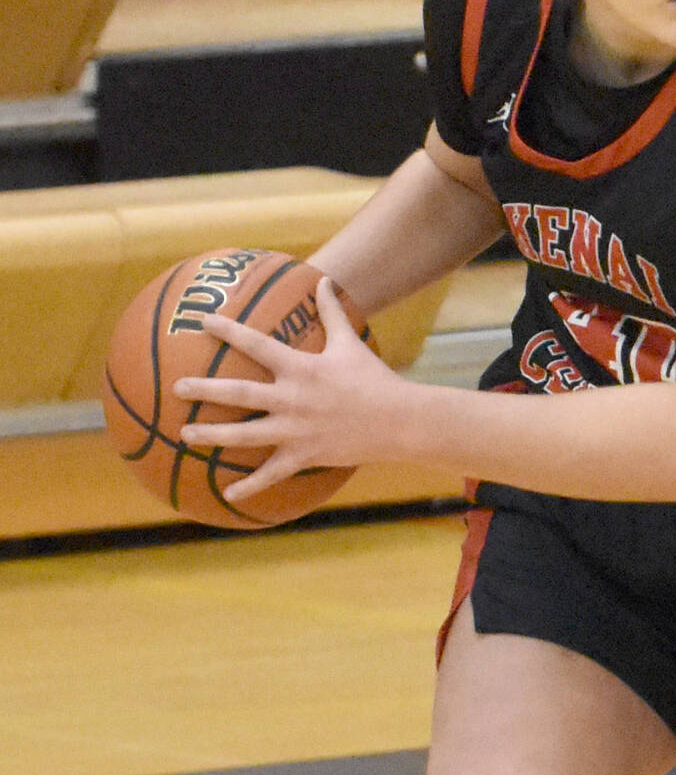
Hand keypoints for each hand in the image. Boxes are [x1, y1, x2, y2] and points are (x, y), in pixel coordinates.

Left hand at [174, 278, 407, 503]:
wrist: (400, 422)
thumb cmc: (375, 380)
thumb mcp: (351, 343)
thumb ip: (332, 313)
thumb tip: (324, 280)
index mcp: (300, 368)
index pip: (256, 344)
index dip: (228, 331)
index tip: (203, 322)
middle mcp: (292, 399)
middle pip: (238, 394)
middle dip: (204, 390)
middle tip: (177, 389)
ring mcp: (296, 430)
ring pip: (245, 435)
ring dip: (212, 436)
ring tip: (185, 434)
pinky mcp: (305, 455)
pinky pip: (272, 474)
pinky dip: (250, 486)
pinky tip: (228, 494)